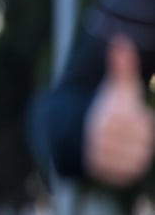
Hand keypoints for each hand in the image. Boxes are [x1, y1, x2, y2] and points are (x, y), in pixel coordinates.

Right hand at [84, 35, 154, 185]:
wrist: (68, 132)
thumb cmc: (101, 107)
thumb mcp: (113, 87)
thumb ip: (121, 65)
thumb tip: (120, 39)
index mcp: (107, 119)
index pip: (146, 124)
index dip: (142, 119)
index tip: (126, 115)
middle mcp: (102, 141)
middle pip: (144, 141)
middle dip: (138, 135)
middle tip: (123, 130)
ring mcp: (102, 159)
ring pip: (139, 157)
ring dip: (135, 149)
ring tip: (120, 141)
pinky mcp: (103, 175)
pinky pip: (130, 171)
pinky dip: (130, 163)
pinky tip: (119, 154)